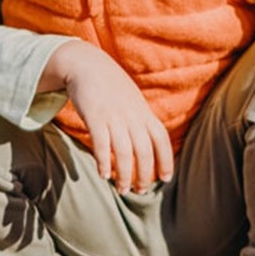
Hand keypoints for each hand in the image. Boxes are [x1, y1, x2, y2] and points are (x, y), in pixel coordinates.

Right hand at [53, 43, 174, 193]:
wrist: (87, 64)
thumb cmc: (111, 87)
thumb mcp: (133, 101)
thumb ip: (141, 120)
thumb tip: (150, 144)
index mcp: (143, 112)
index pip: (161, 139)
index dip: (166, 160)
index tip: (166, 179)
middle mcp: (131, 115)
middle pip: (144, 150)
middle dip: (144, 175)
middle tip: (140, 191)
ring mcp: (113, 115)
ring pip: (124, 151)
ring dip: (124, 174)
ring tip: (122, 189)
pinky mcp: (94, 115)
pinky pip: (101, 142)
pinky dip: (103, 161)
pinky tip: (103, 175)